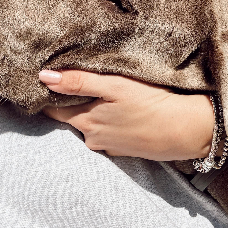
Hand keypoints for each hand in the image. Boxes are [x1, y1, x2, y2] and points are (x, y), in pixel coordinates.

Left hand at [39, 70, 213, 160]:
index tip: (49, 82)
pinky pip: (108, 135)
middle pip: (70, 119)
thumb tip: (43, 77)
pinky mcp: (124, 150)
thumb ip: (79, 82)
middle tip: (79, 84)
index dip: (48, 95)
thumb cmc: (150, 103)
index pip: (52, 110)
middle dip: (70, 104)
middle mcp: (92, 138)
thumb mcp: (114, 86)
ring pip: (90, 128)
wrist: (183, 130)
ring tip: (105, 98)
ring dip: (93, 114)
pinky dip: (110, 125)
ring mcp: (109, 147)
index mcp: (85, 120)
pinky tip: (123, 114)